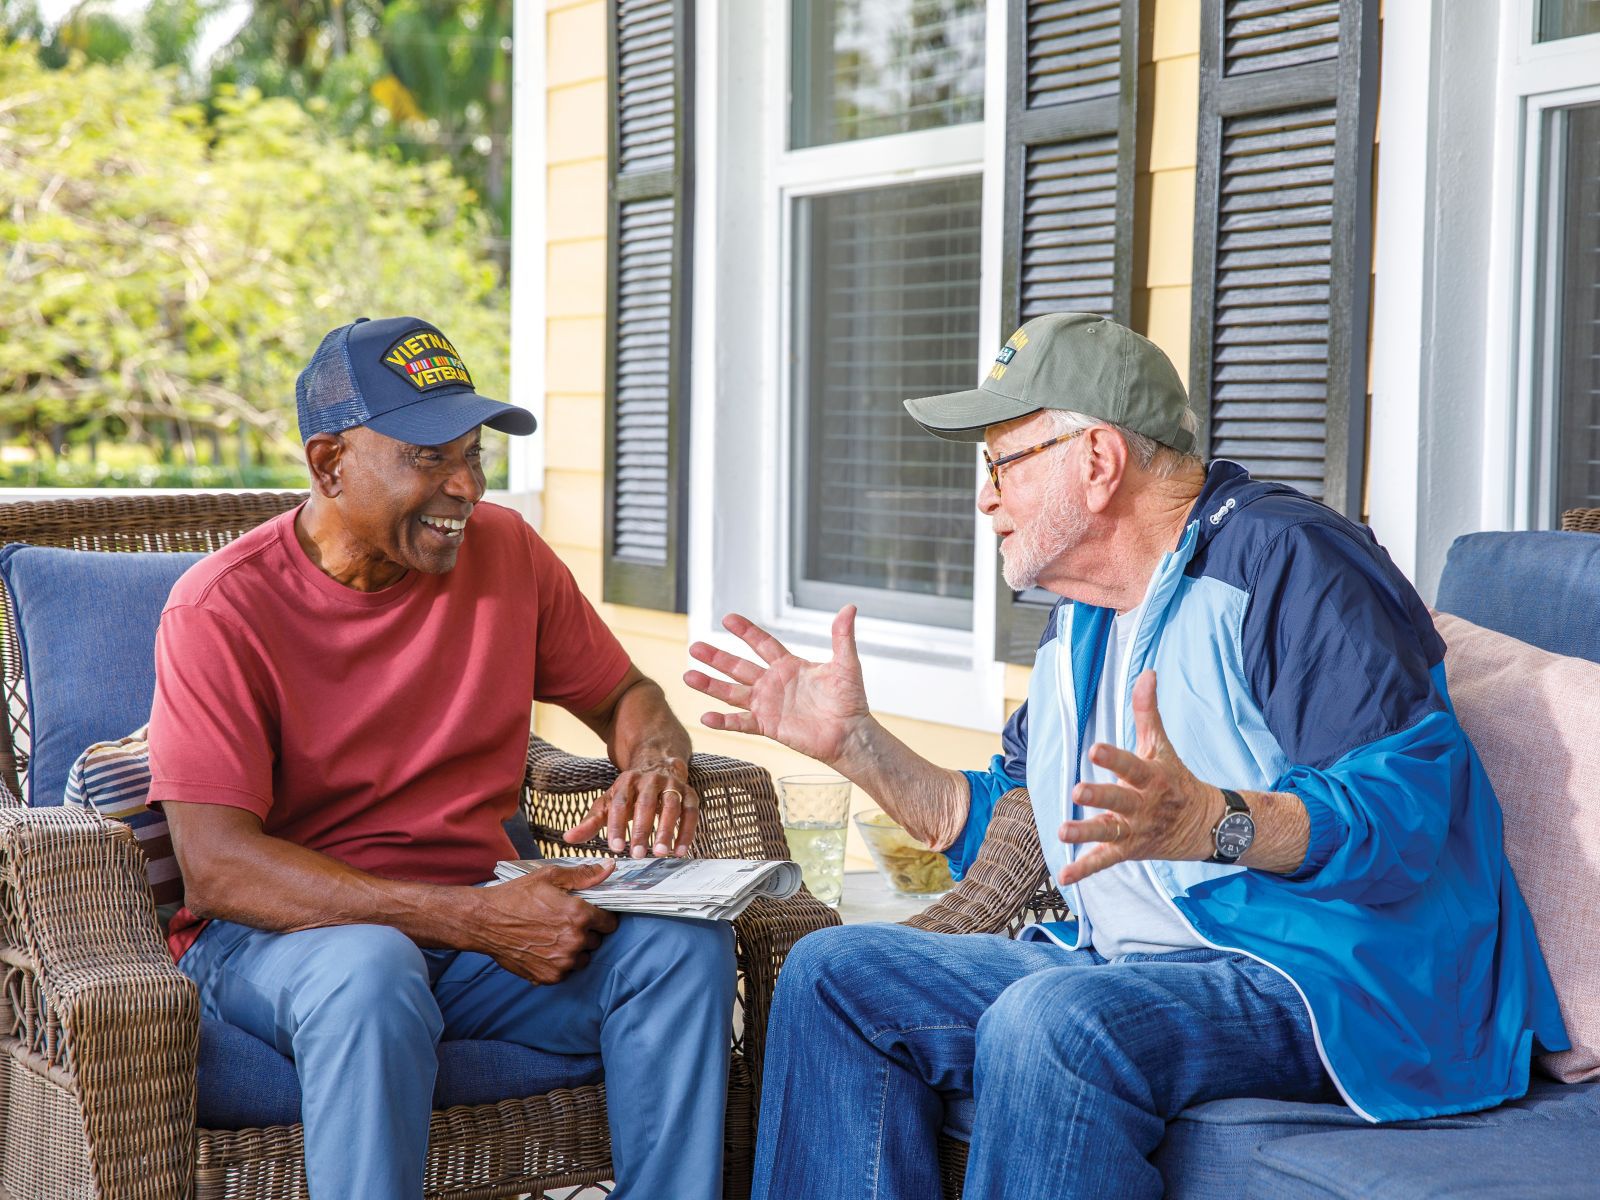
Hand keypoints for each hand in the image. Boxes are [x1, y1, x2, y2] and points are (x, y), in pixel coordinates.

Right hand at [471, 860, 620, 984]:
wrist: (484, 921)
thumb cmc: (516, 896)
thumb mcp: (549, 877)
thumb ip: (584, 875)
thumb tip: (610, 869)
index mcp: (579, 915)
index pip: (609, 923)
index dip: (600, 917)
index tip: (588, 914)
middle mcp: (574, 941)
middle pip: (596, 941)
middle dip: (585, 932)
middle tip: (564, 923)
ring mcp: (562, 962)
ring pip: (582, 958)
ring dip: (574, 949)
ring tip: (553, 936)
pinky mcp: (549, 977)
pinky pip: (565, 971)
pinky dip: (558, 963)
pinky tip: (543, 948)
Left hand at [564, 758, 698, 857]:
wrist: (658, 763)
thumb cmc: (630, 791)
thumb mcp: (609, 803)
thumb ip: (591, 822)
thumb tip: (568, 839)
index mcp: (627, 782)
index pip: (620, 802)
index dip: (617, 825)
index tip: (615, 848)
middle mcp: (650, 780)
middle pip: (646, 804)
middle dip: (642, 830)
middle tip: (637, 855)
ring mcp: (672, 785)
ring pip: (671, 806)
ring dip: (666, 830)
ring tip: (660, 853)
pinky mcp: (689, 793)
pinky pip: (690, 812)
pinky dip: (686, 831)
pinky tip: (679, 851)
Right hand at [684, 607, 872, 765]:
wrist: (851, 733)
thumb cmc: (850, 700)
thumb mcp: (846, 664)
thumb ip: (842, 636)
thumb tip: (850, 607)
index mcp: (789, 665)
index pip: (762, 643)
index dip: (745, 631)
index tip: (727, 618)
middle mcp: (773, 683)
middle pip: (739, 666)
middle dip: (716, 657)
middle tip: (694, 646)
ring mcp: (768, 705)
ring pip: (733, 692)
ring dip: (710, 685)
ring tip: (688, 676)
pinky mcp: (768, 726)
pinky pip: (741, 722)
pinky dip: (723, 721)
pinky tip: (705, 716)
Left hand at [1056, 670, 1218, 886]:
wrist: (1206, 824)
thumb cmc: (1174, 778)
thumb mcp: (1162, 745)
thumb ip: (1147, 711)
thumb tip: (1147, 672)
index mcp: (1150, 776)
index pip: (1130, 764)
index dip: (1113, 757)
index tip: (1095, 747)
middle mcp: (1142, 805)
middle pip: (1118, 800)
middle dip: (1099, 796)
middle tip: (1078, 791)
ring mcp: (1134, 829)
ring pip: (1108, 833)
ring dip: (1085, 834)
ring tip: (1062, 832)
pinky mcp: (1128, 849)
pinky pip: (1105, 862)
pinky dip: (1084, 870)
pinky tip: (1063, 877)